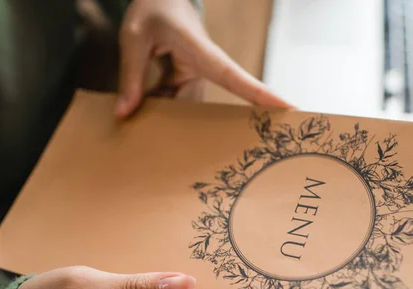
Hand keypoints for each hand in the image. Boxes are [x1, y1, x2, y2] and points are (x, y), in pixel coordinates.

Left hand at [114, 0, 291, 117]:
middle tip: (186, 150)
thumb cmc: (152, 9)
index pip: (233, 76)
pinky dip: (159, 107)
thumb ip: (131, 75)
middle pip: (206, 105)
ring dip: (169, 118)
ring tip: (149, 130)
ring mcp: (195, 74)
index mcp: (200, 50)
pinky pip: (176, 101)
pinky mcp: (185, 79)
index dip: (259, 94)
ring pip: (188, 107)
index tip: (287, 107)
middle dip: (198, 128)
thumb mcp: (134, 37)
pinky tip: (142, 113)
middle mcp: (205, 66)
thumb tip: (125, 113)